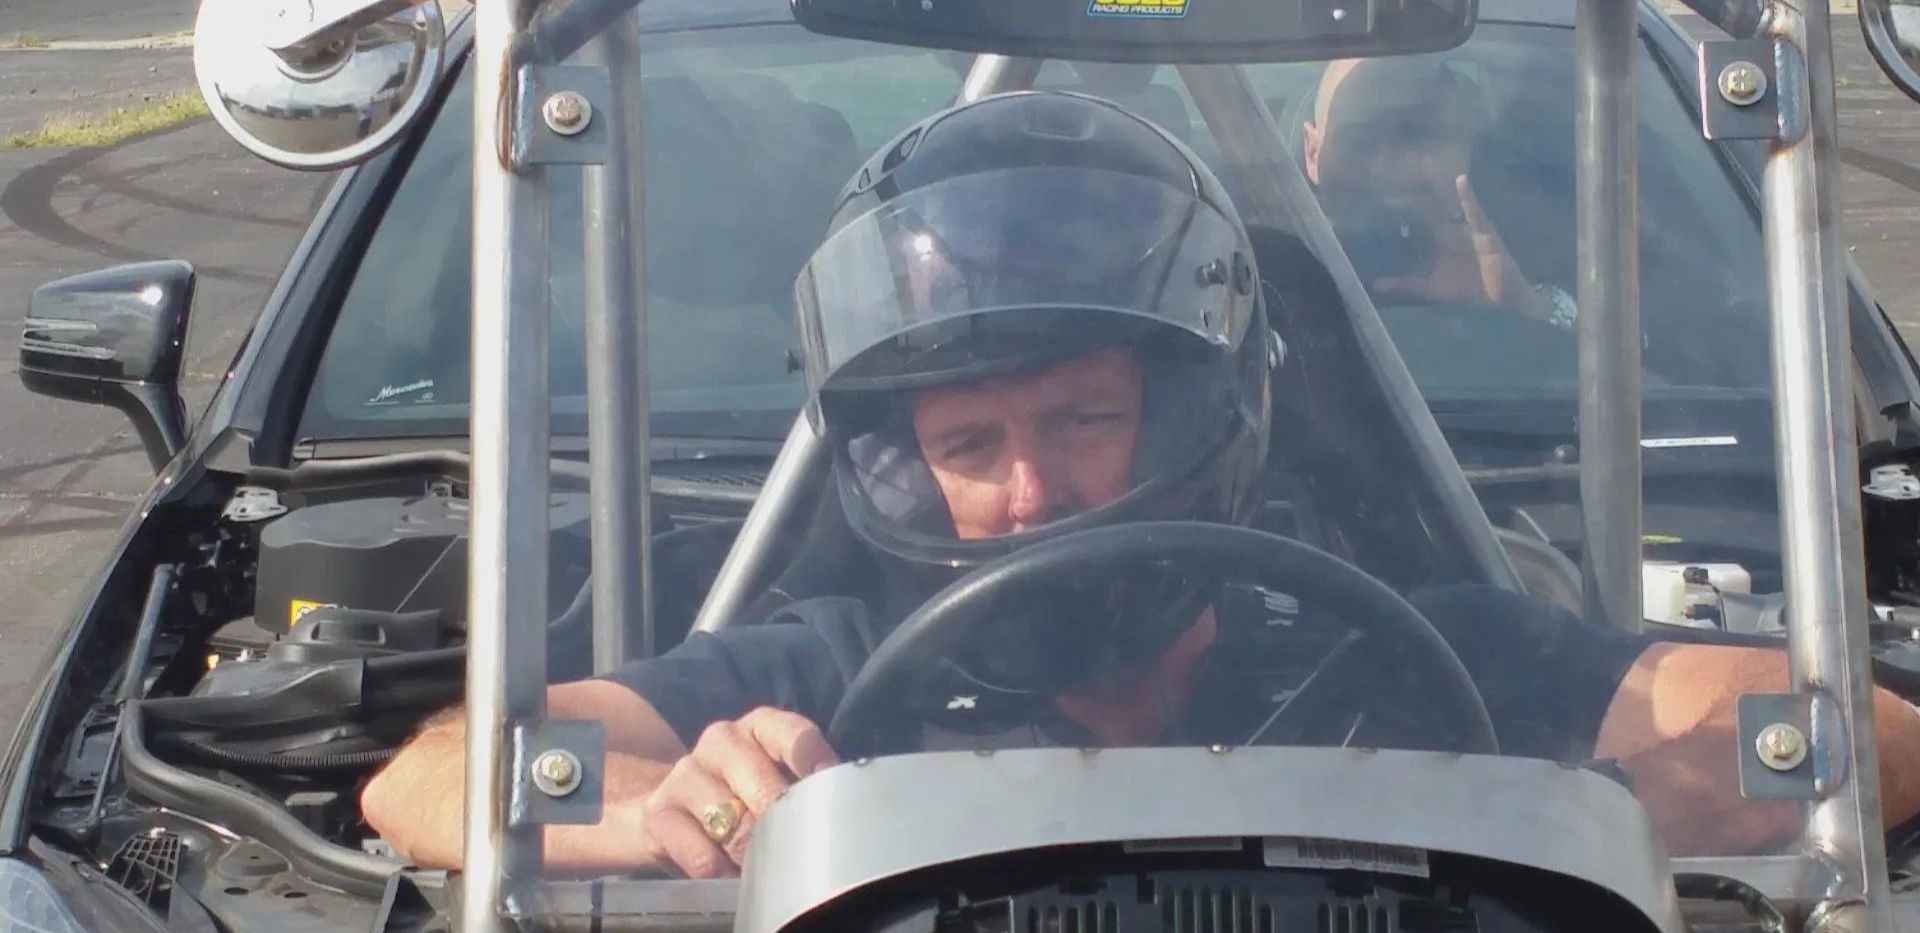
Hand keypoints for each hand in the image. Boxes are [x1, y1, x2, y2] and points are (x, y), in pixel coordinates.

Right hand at [637, 707, 838, 877]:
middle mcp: (721, 740)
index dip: (816, 768)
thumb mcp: (777, 775)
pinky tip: (731, 874)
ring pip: (733, 825)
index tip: (833, 798)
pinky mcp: (659, 813)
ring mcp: (686, 773)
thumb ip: (806, 782)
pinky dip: (723, 873)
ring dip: (754, 854)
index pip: (794, 736)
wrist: (674, 806)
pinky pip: (703, 856)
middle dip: (785, 826)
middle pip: (764, 788)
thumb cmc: (744, 792)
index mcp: (760, 725)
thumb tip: (842, 809)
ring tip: (765, 866)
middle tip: (800, 851)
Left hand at [1370, 175, 1552, 320]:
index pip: (1412, 222)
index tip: (1375, 200)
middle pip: (1426, 210)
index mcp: (1434, 241)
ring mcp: (1464, 228)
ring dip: (1436, 191)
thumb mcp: (1429, 287)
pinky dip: (1469, 198)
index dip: (1396, 211)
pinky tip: (1461, 180)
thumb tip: (1373, 285)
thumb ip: (1403, 284)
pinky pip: (1475, 212)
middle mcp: (1448, 230)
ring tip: (1420, 168)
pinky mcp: (1483, 231)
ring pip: (1447, 206)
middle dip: (1411, 198)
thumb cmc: (1465, 289)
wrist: (1498, 300)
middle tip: (1389, 180)